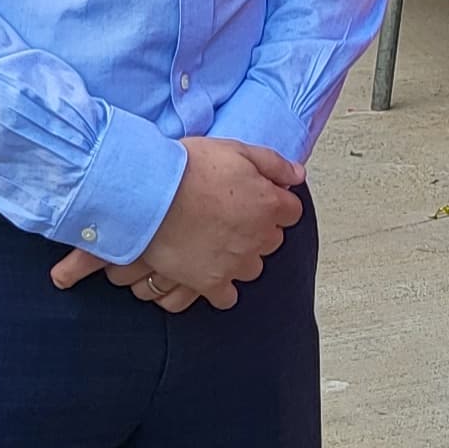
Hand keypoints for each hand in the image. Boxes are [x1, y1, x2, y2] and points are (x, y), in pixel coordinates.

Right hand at [53, 136, 301, 313]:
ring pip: (252, 267)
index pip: (291, 211)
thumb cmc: (189, 167)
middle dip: (257, 229)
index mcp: (269, 204)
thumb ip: (274, 164)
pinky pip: (226, 297)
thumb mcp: (237, 150)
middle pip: (271, 240)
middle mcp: (257, 238)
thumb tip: (297, 176)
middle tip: (230, 215)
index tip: (257, 197)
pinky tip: (208, 271)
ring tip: (215, 240)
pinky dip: (220, 288)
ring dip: (240, 256)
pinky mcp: (210, 282)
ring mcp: (235, 263)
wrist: (150, 193)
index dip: (273, 202)